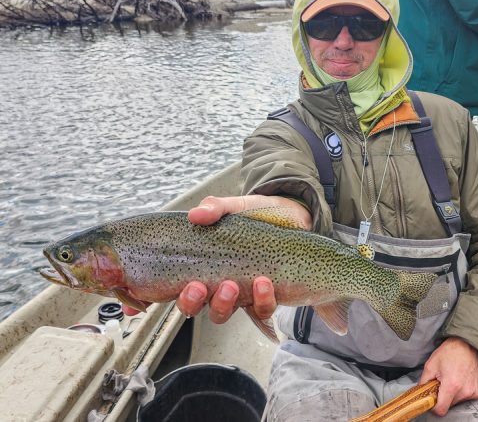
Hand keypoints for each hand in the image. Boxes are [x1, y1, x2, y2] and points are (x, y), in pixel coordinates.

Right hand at [122, 194, 311, 318]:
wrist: (297, 218)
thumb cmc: (259, 214)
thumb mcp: (234, 206)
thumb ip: (215, 208)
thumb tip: (196, 215)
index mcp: (200, 263)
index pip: (168, 285)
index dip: (149, 298)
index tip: (137, 304)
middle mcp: (215, 283)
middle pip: (191, 307)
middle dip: (189, 302)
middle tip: (195, 287)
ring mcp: (240, 292)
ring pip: (221, 314)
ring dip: (222, 304)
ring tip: (230, 286)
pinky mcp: (267, 297)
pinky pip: (260, 309)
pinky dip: (262, 300)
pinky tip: (264, 282)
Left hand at [419, 337, 477, 416]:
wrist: (467, 345)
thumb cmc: (449, 352)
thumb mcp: (431, 365)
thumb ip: (424, 382)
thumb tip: (421, 394)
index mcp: (451, 386)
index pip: (441, 410)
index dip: (434, 406)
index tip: (432, 399)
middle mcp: (464, 391)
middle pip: (449, 405)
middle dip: (443, 397)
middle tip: (442, 383)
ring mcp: (472, 392)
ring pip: (457, 402)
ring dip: (452, 394)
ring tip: (452, 379)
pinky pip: (466, 397)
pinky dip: (461, 392)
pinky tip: (460, 379)